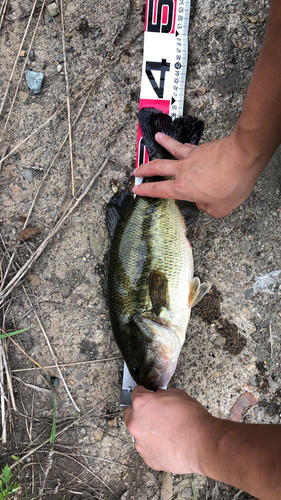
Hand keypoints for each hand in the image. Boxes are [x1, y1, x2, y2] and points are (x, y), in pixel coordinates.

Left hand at [123, 386, 212, 473]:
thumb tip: (159, 397)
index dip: (144, 392)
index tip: (147, 394)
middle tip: (154, 413)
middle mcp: (136, 423)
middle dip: (139, 412)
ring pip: (138, 433)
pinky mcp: (148, 458)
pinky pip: (147, 449)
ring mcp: (140, 443)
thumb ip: (162, 395)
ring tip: (166, 431)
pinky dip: (154, 446)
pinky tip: (168, 443)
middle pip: (130, 414)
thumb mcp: (178, 394)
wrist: (202, 444)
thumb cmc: (191, 419)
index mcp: (141, 404)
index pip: (135, 393)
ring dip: (147, 431)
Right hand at [132, 130, 264, 217]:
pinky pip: (188, 146)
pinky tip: (182, 143)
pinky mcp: (203, 148)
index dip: (145, 190)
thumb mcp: (220, 208)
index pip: (158, 190)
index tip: (136, 189)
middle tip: (136, 170)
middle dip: (144, 169)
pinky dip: (182, 144)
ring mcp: (192, 157)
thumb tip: (203, 203)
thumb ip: (207, 208)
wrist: (244, 156)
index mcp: (183, 188)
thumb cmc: (233, 183)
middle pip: (158, 167)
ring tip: (156, 138)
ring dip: (163, 144)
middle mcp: (183, 171)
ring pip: (172, 149)